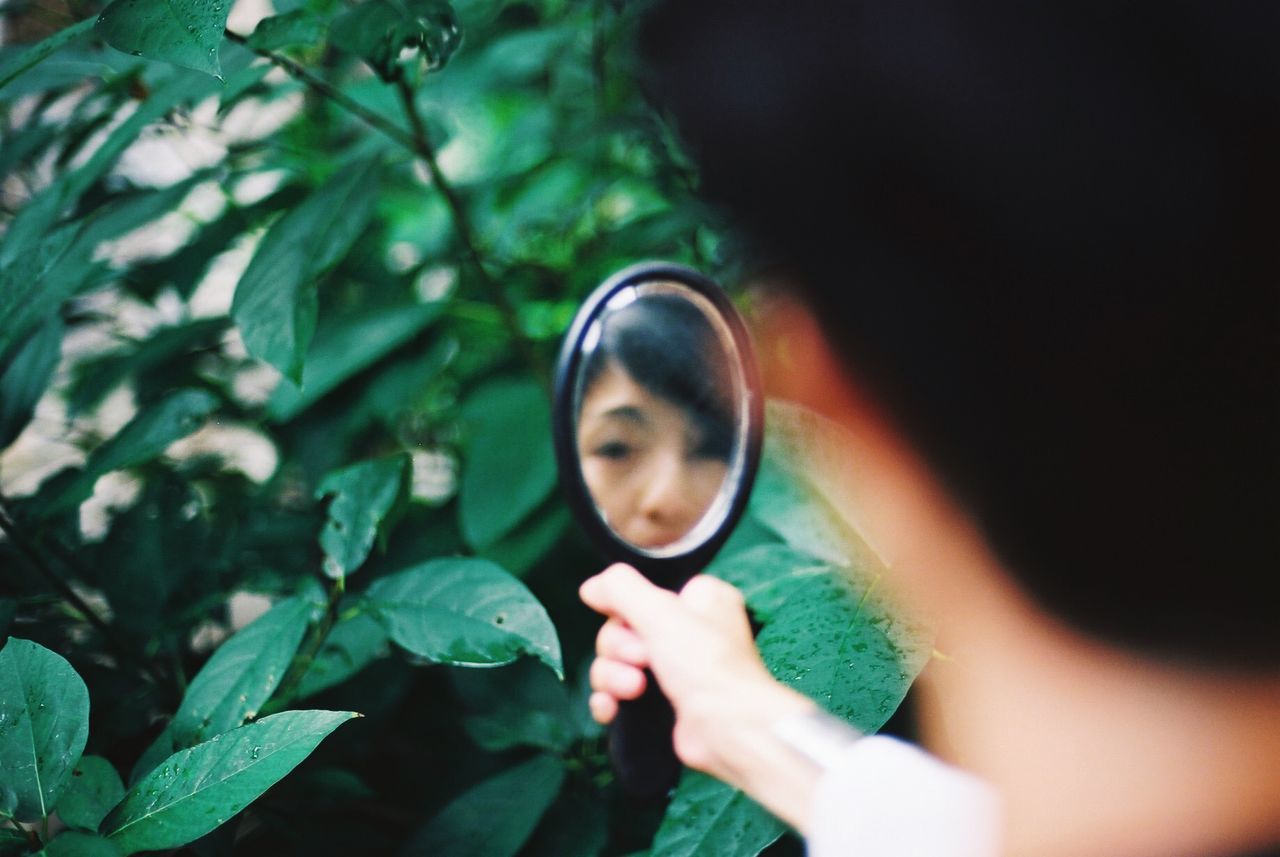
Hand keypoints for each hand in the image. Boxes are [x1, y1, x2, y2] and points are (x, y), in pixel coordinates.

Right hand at [580, 563, 814, 782]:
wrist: (728, 730)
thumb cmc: (707, 665)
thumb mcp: (662, 612)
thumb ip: (621, 589)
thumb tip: (590, 586)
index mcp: (698, 601)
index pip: (643, 593)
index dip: (626, 609)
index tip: (629, 621)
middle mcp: (687, 633)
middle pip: (621, 629)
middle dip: (619, 648)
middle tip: (642, 660)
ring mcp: (672, 671)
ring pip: (614, 662)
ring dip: (612, 676)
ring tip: (633, 690)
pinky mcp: (659, 704)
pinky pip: (615, 695)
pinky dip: (608, 700)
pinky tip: (611, 709)